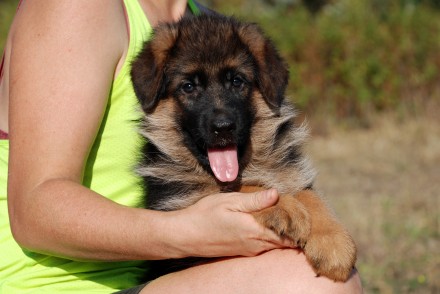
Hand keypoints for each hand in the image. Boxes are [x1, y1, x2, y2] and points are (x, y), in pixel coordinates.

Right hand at [164, 189, 294, 258]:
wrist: (185, 236)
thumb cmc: (205, 216)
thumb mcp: (229, 201)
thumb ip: (254, 200)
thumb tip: (276, 194)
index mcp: (255, 230)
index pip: (289, 232)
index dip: (298, 222)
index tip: (300, 207)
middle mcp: (256, 244)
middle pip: (286, 241)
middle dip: (293, 227)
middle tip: (294, 209)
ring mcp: (250, 250)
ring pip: (276, 244)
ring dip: (283, 232)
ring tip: (283, 214)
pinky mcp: (244, 252)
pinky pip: (265, 246)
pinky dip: (271, 236)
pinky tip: (267, 223)